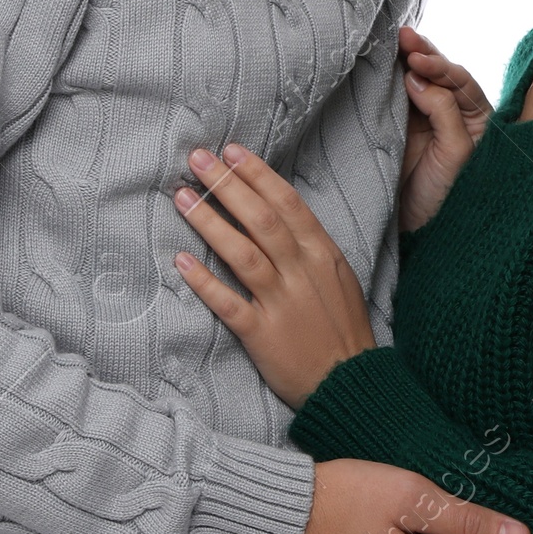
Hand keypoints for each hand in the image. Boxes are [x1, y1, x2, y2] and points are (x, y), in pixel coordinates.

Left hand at [174, 144, 375, 408]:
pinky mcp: (263, 335)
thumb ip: (308, 245)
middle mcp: (302, 272)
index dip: (257, 175)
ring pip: (243, 254)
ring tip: (182, 198)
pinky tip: (182, 261)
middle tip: (197, 159)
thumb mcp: (336, 276)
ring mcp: (282, 303)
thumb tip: (274, 209)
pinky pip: (230, 304)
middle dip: (227, 186)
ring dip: (210, 223)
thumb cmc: (341, 326)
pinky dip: (205, 282)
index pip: (287, 203)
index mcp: (322, 253)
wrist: (350, 382)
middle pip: (261, 220)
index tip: (231, 151)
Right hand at [397, 26, 490, 233]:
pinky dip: (385, 81)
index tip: (418, 59)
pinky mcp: (397, 129)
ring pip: (412, 82)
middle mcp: (451, 113)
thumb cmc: (450, 198)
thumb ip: (443, 112)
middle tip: (401, 36)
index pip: (459, 80)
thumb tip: (415, 77)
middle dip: (420, 53)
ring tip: (390, 41)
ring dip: (401, 61)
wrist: (421, 234)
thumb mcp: (456, 154)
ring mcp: (422, 120)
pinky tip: (377, 65)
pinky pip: (392, 99)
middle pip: (436, 74)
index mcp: (476, 117)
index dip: (440, 65)